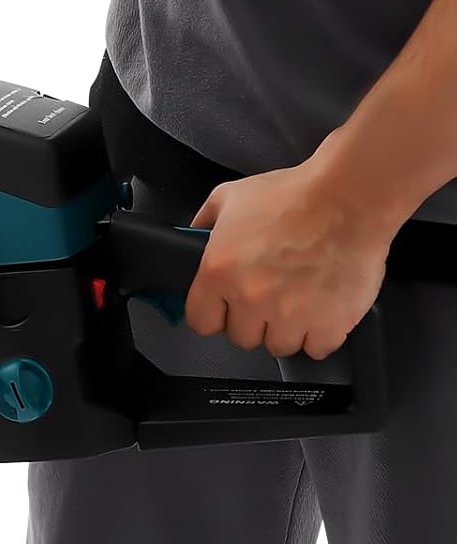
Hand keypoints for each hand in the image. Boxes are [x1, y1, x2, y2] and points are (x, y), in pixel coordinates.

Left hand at [184, 159, 392, 359]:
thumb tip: (192, 237)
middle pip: (242, 338)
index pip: (201, 321)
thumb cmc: (296, 194)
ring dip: (286, 329)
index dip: (214, 314)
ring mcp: (290, 315)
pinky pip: (317, 349)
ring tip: (298, 300)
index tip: (225, 308)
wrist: (350, 197)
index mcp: (219, 272)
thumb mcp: (230, 197)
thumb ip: (205, 222)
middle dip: (253, 321)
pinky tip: (322, 310)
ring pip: (278, 346)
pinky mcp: (329, 323)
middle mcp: (251, 298)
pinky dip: (320, 334)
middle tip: (269, 296)